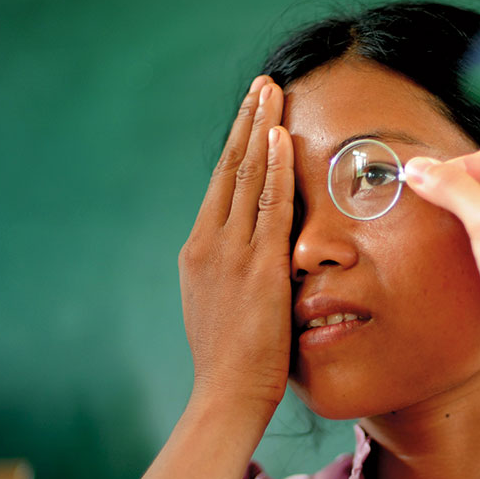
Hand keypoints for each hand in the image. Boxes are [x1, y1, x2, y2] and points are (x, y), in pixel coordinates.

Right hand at [179, 76, 293, 408]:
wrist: (227, 393)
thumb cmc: (230, 358)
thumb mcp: (221, 304)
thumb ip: (234, 270)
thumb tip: (253, 251)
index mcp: (199, 250)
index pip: (221, 186)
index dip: (238, 146)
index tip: (250, 116)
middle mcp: (209, 243)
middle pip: (230, 168)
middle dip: (247, 122)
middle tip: (261, 85)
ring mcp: (230, 252)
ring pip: (246, 177)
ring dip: (260, 130)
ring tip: (271, 92)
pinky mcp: (257, 267)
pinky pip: (268, 207)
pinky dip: (274, 169)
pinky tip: (280, 136)